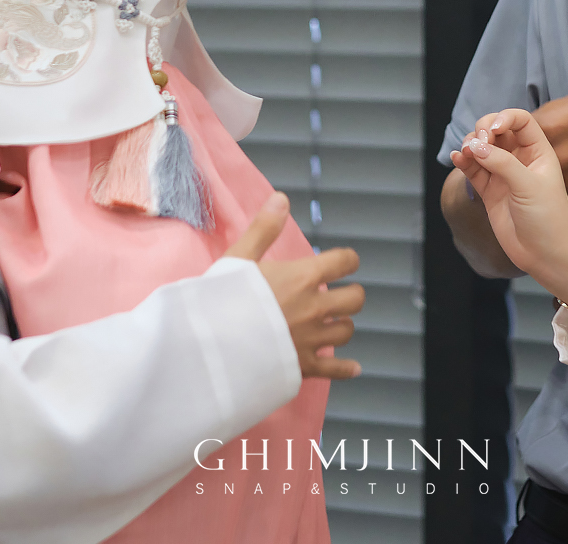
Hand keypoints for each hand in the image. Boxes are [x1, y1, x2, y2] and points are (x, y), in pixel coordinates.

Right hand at [225, 193, 364, 379]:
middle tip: (338, 295)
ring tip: (332, 323)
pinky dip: (346, 368)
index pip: (343, 263)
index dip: (347, 260)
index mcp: (303, 277)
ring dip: (342, 325)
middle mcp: (315, 308)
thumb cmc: (223, 299)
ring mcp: (312, 339)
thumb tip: (282, 198)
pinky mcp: (304, 366)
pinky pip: (335, 369)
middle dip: (350, 294)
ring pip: (346, 331)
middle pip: (354, 299)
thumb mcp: (239, 257)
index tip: (344, 263)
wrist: (213, 346)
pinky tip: (353, 368)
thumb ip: (264, 229)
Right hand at [449, 109, 567, 290]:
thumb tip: (476, 146)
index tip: (493, 130)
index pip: (520, 120)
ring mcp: (503, 175)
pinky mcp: (489, 191)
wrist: (546, 254)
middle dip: (483, 131)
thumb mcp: (529, 186)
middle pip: (496, 129)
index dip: (504, 118)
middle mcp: (519, 159)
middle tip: (479, 145)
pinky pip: (472, 169)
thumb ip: (502, 163)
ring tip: (466, 153)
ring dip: (470, 145)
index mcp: (537, 151)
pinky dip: (463, 161)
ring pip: (481, 148)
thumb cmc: (548, 219)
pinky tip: (457, 159)